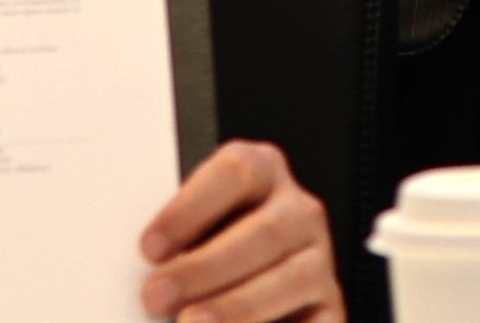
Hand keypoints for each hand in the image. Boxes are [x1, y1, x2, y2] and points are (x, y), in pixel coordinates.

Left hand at [142, 140, 336, 322]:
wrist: (245, 283)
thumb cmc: (210, 253)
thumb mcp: (194, 231)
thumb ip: (174, 245)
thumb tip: (149, 275)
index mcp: (264, 172)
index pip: (236, 171)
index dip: (190, 209)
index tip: (149, 248)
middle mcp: (299, 212)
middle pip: (265, 231)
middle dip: (206, 268)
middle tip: (157, 294)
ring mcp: (320, 261)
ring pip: (292, 278)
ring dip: (237, 306)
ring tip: (190, 322)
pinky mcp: (330, 309)